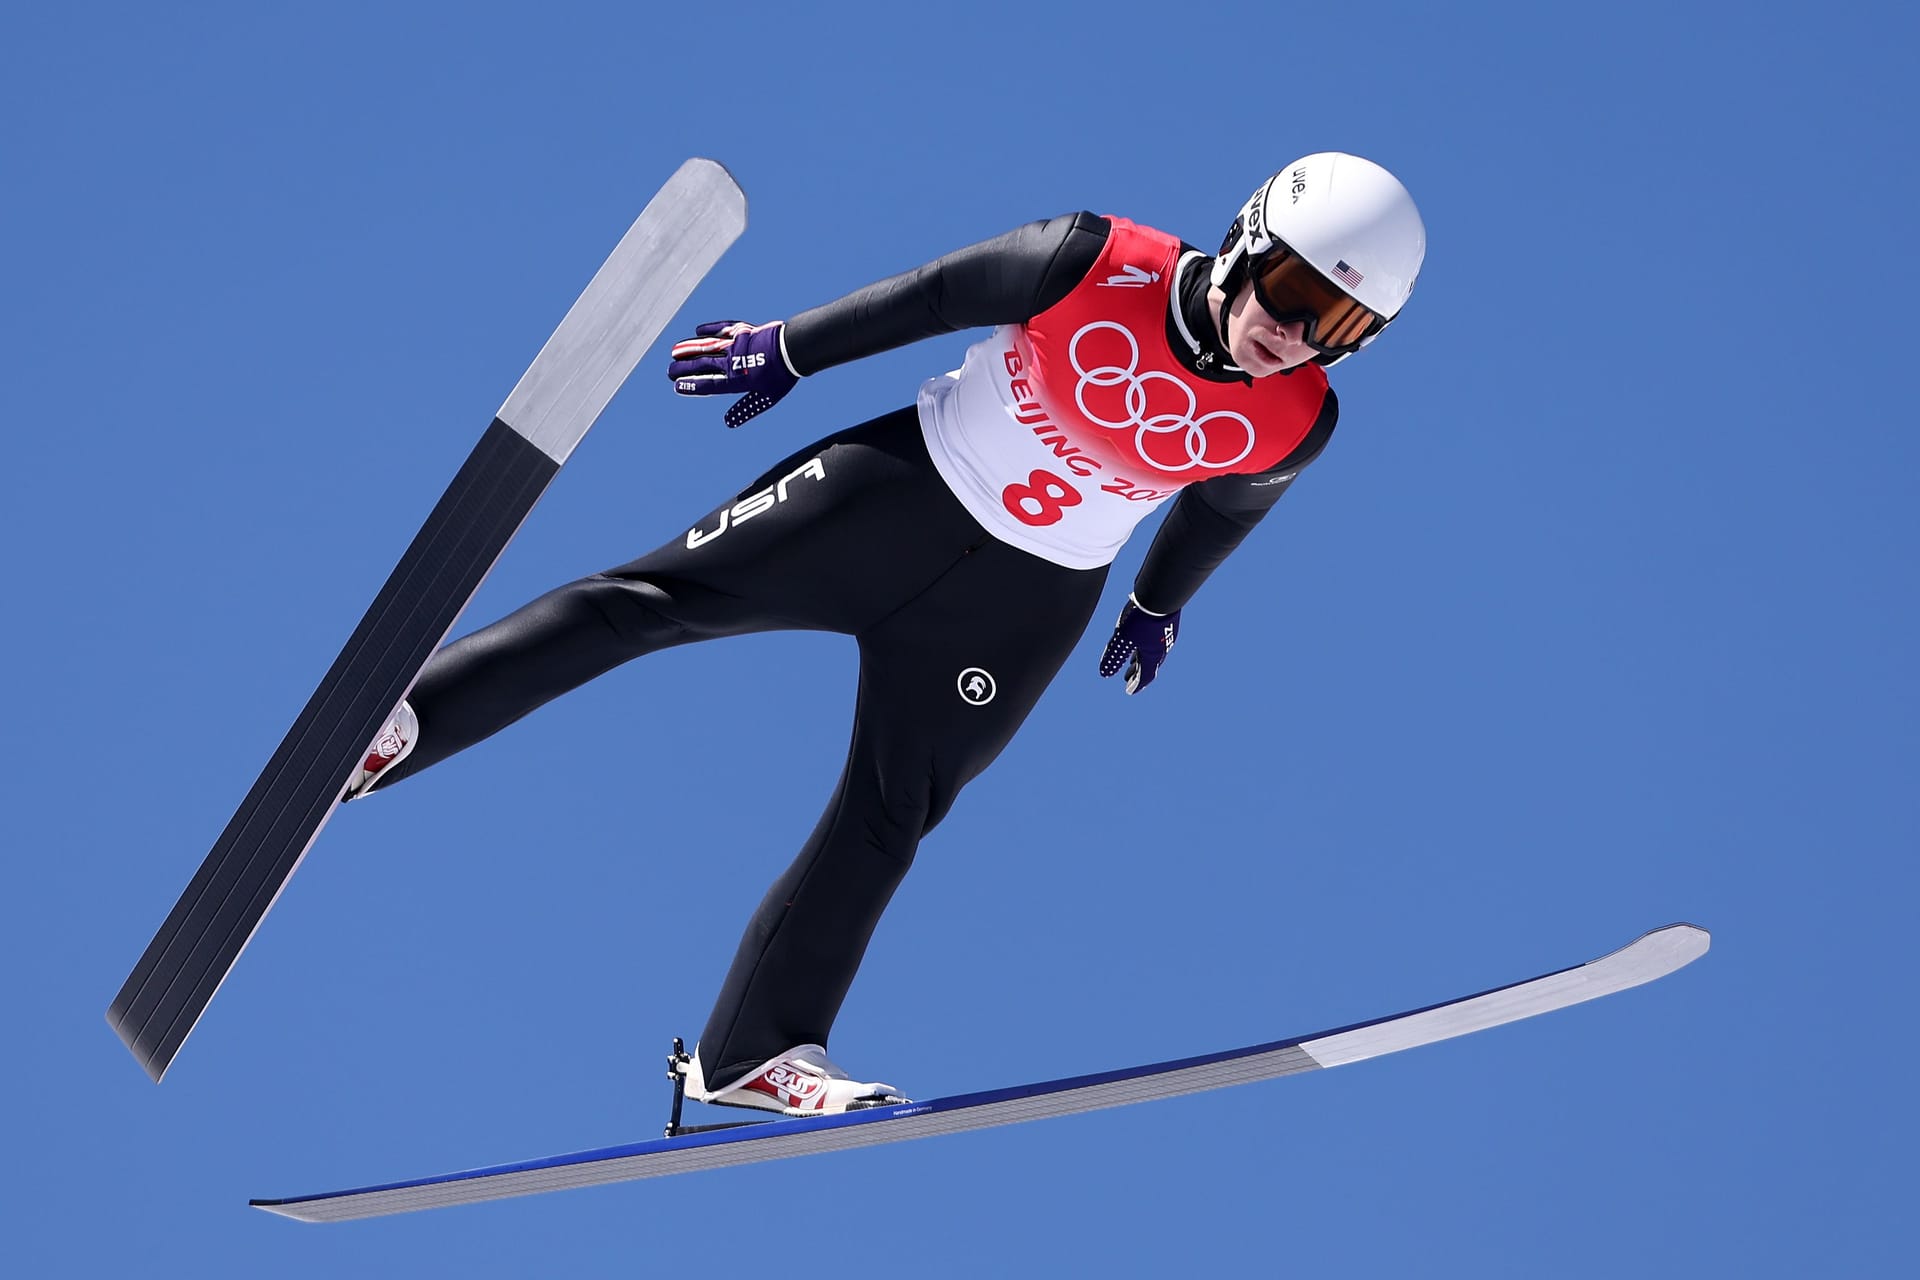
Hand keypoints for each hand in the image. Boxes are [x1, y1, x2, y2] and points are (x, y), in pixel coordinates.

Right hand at [667, 320, 798, 426]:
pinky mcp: (742, 331)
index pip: (709, 384)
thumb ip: (745, 409)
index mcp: (736, 380)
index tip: (677, 386)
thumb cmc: (780, 376)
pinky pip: (721, 329)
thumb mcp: (765, 398)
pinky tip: (697, 330)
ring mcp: (735, 345)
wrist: (792, 349)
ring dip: (689, 348)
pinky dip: (709, 329)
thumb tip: (728, 423)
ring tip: (674, 351)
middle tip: (669, 371)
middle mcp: (731, 362)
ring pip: (707, 346)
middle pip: (702, 365)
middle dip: (684, 368)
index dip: (692, 385)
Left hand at [1097, 595, 1180, 694]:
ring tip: (1132, 660)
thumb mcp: (1123, 638)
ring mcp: (1165, 635)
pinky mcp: (1164, 624)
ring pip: (1152, 652)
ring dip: (1141, 659)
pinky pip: (1155, 641)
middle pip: (1149, 666)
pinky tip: (1140, 639)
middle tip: (1127, 678)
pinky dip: (1145, 647)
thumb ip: (1114, 656)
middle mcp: (1161, 648)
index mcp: (1153, 655)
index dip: (1136, 685)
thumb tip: (1104, 673)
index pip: (1145, 676)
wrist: (1162, 592)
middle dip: (1137, 673)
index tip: (1128, 691)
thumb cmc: (1141, 617)